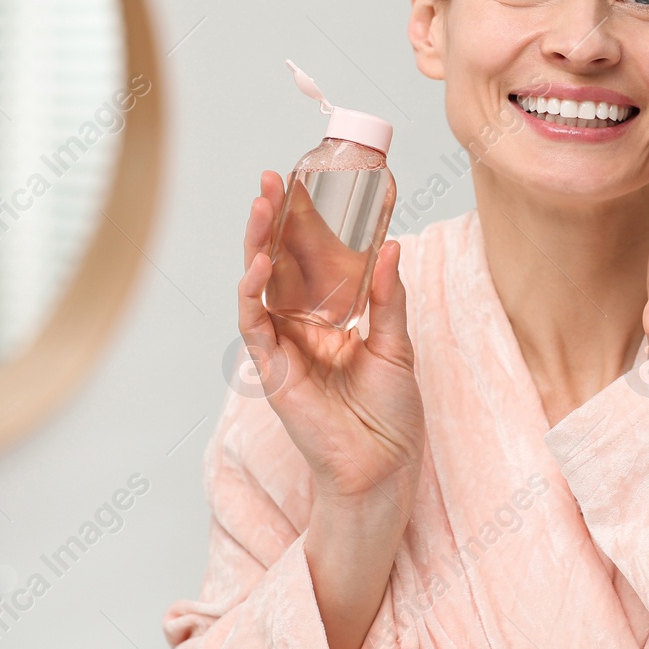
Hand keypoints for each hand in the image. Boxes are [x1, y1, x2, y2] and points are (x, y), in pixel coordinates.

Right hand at [238, 171, 425, 511]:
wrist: (383, 468)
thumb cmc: (390, 416)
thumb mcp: (397, 346)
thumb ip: (388, 298)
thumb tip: (392, 246)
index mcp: (328, 319)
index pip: (309, 261)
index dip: (302, 224)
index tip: (303, 183)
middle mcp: (300, 327)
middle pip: (277, 264)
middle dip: (271, 221)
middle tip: (270, 180)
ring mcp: (283, 346)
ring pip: (258, 285)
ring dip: (256, 244)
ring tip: (260, 205)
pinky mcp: (273, 370)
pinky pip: (254, 325)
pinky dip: (251, 293)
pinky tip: (257, 264)